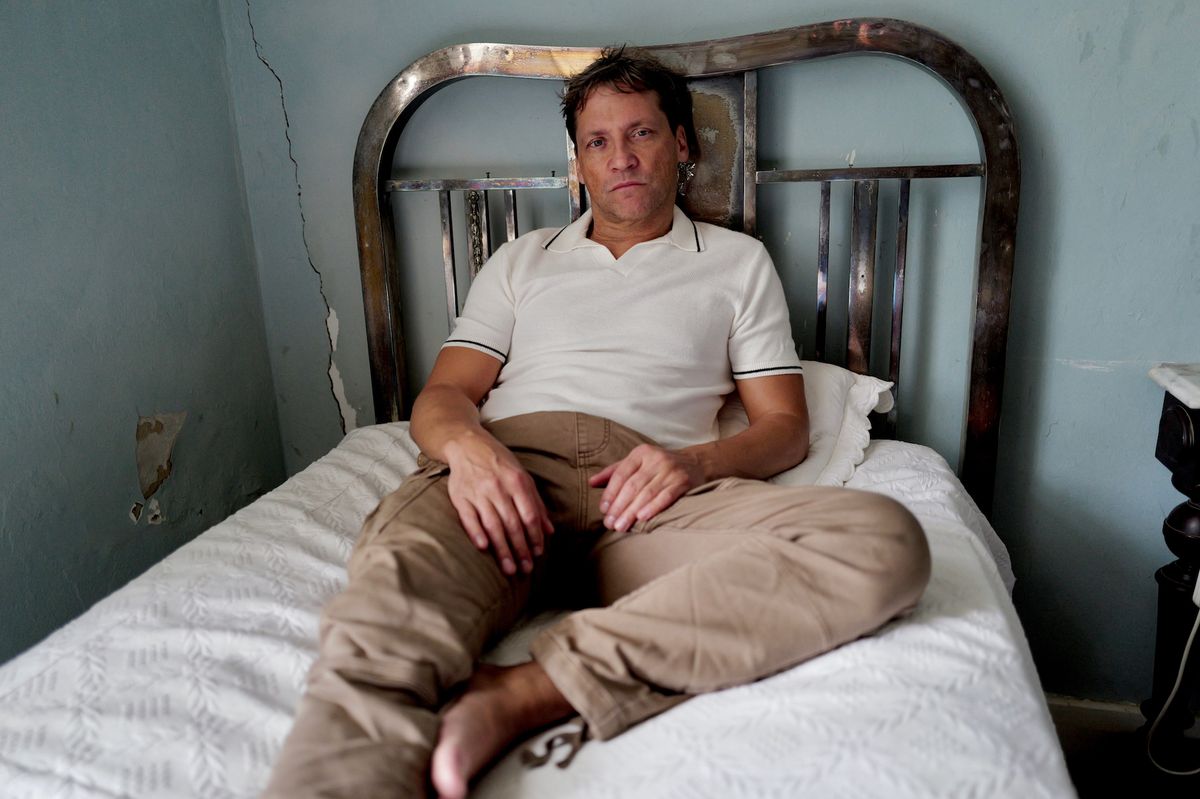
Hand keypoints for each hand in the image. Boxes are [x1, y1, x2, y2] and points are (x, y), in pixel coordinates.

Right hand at [443, 434, 552, 575]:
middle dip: (520, 549)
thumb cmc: (499, 463)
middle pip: (512, 524)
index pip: (529, 515)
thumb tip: (549, 531)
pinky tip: (483, 547)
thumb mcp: (523, 477)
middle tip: (526, 569)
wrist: (468, 445)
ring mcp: (478, 492)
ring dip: (502, 549)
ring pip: (493, 525)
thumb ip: (536, 504)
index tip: (538, 554)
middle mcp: (498, 487)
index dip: (535, 536)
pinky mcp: (460, 497)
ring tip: (509, 568)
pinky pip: (468, 517)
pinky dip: (476, 532)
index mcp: (517, 482)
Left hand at [589, 444, 705, 531]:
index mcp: (641, 453)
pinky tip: (642, 518)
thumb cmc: (659, 466)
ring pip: (647, 493)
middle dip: (619, 506)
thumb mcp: (637, 463)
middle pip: (633, 486)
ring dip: (632, 512)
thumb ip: (614, 472)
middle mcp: (656, 459)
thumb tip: (591, 483)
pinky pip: (666, 496)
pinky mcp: (683, 482)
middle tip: (610, 523)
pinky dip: (653, 508)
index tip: (603, 509)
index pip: (621, 474)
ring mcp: (671, 470)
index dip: (611, 493)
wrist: (695, 463)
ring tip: (621, 526)